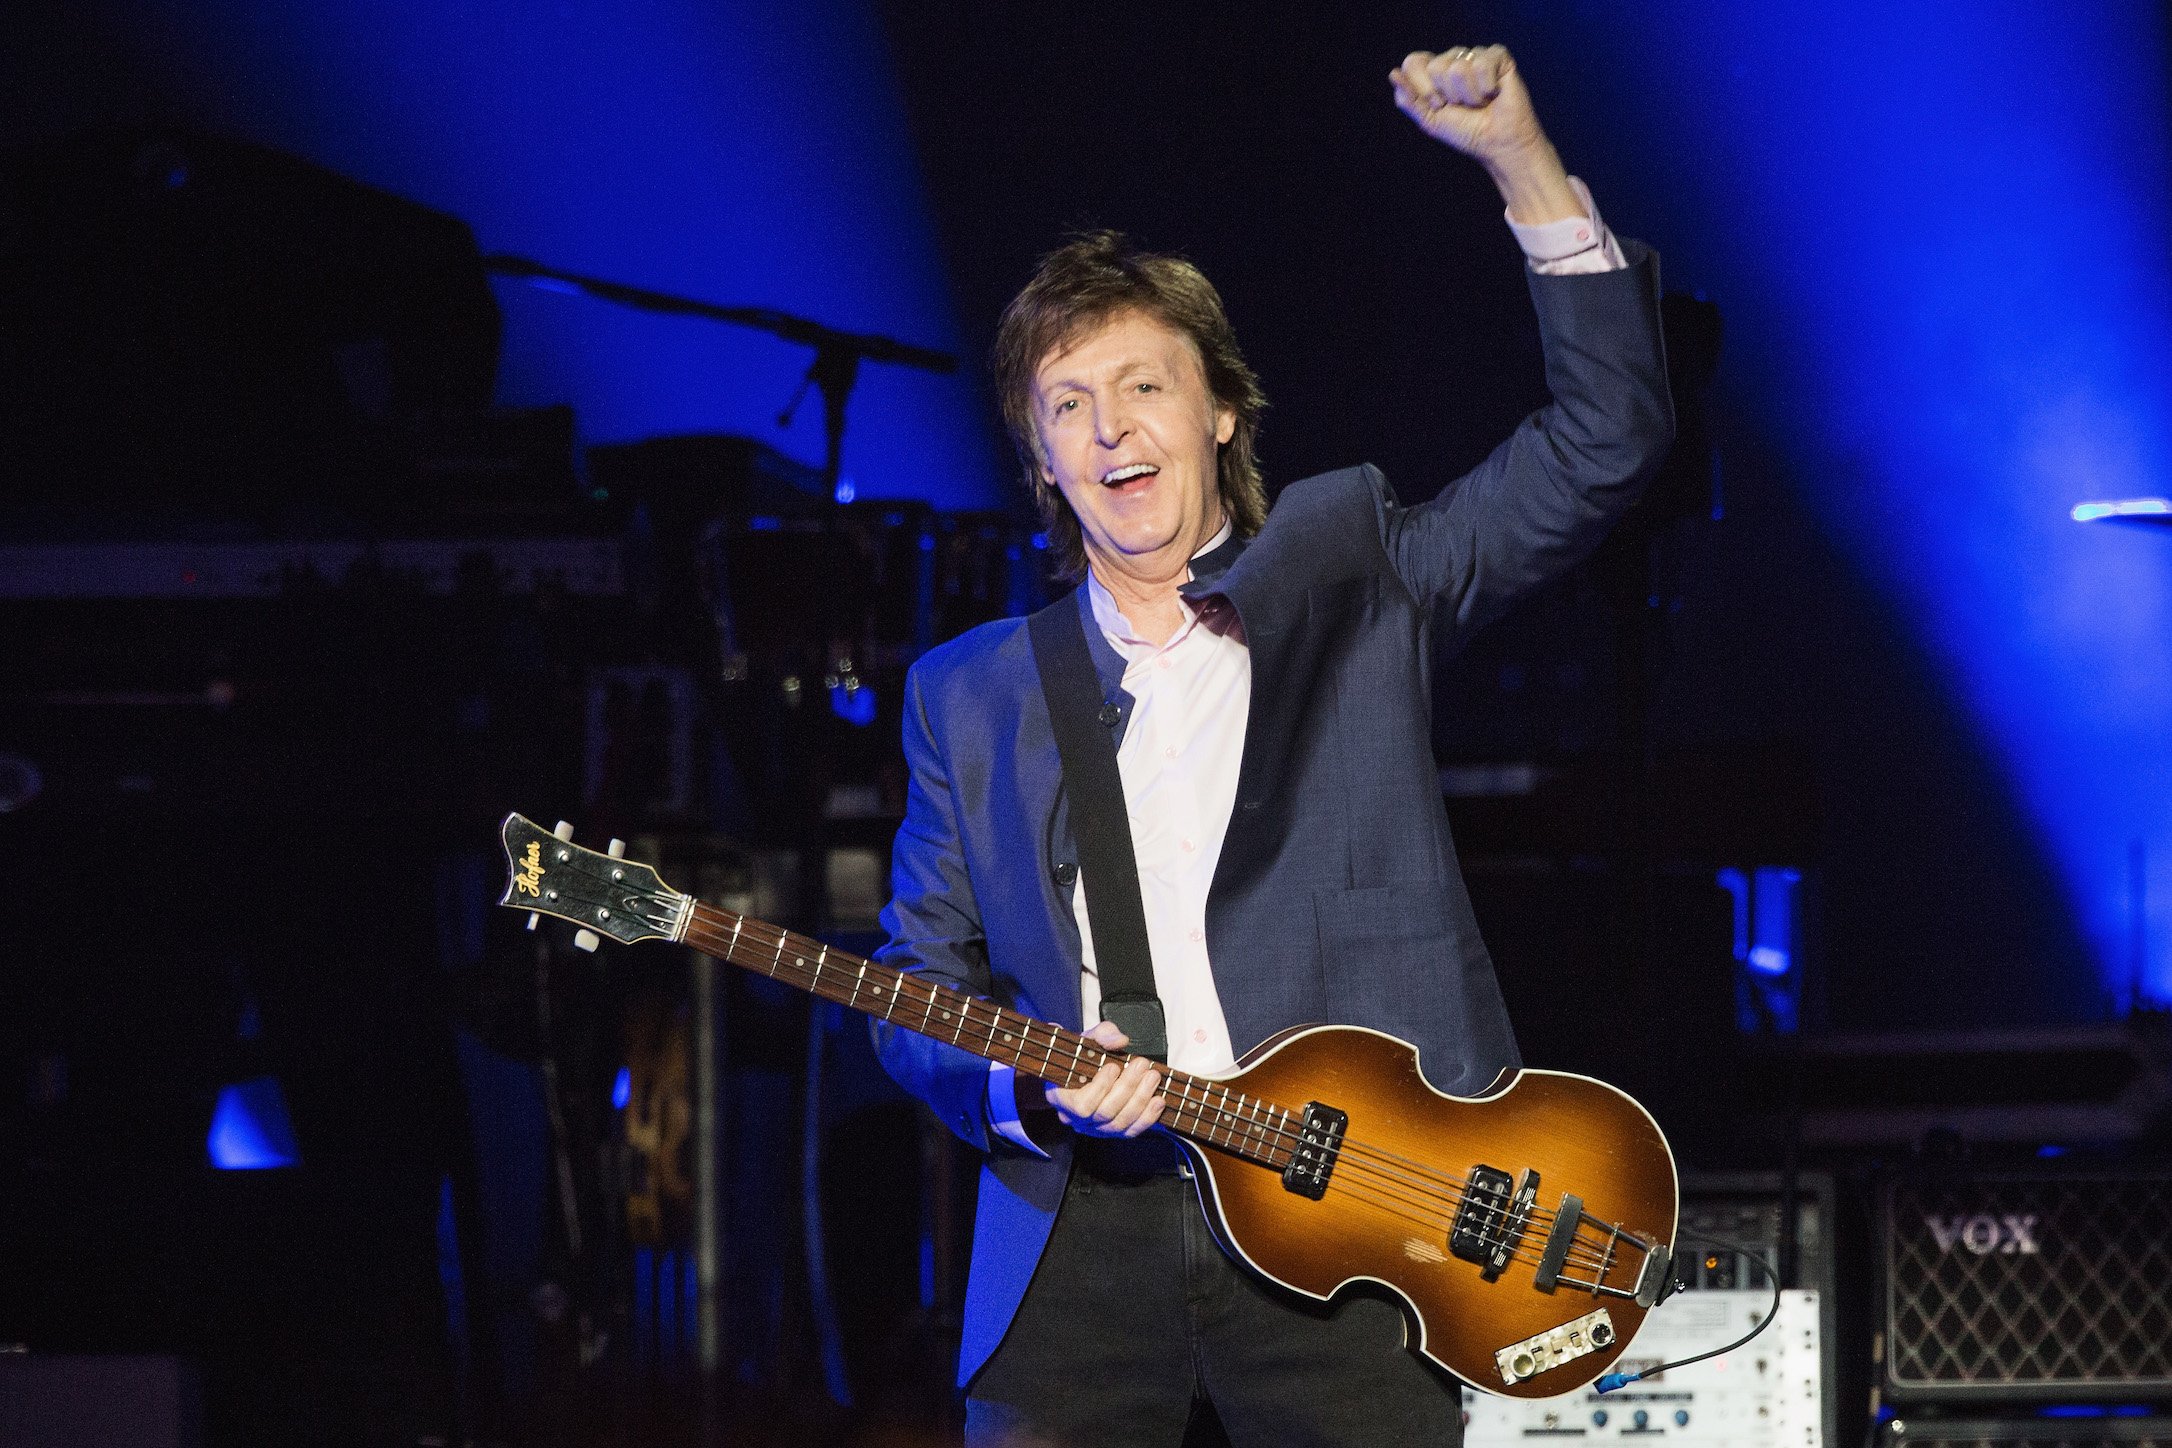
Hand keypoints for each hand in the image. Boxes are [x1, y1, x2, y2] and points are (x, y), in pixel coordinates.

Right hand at [1045, 1020, 1165, 1138]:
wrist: (1088, 1071)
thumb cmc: (1084, 1056)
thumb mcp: (1088, 1039)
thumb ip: (1102, 1035)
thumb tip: (1119, 1041)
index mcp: (1062, 1097)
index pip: (1081, 1105)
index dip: (1100, 1088)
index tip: (1114, 1066)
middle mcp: (1076, 1119)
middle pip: (1105, 1113)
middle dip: (1127, 1087)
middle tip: (1142, 1065)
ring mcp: (1096, 1128)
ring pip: (1119, 1124)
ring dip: (1140, 1099)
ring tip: (1153, 1077)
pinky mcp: (1114, 1132)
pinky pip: (1131, 1131)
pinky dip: (1148, 1117)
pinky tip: (1158, 1100)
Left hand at [1389, 46, 1580, 224]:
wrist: (1497, 143)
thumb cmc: (1466, 132)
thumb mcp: (1430, 121)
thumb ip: (1409, 99)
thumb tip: (1393, 73)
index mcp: (1434, 72)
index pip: (1414, 62)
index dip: (1422, 87)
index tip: (1438, 106)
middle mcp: (1453, 59)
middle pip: (1436, 66)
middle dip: (1448, 94)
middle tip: (1462, 106)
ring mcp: (1475, 56)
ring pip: (1458, 67)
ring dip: (1468, 95)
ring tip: (1479, 102)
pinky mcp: (1497, 57)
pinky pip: (1481, 64)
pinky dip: (1486, 87)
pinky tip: (1493, 93)